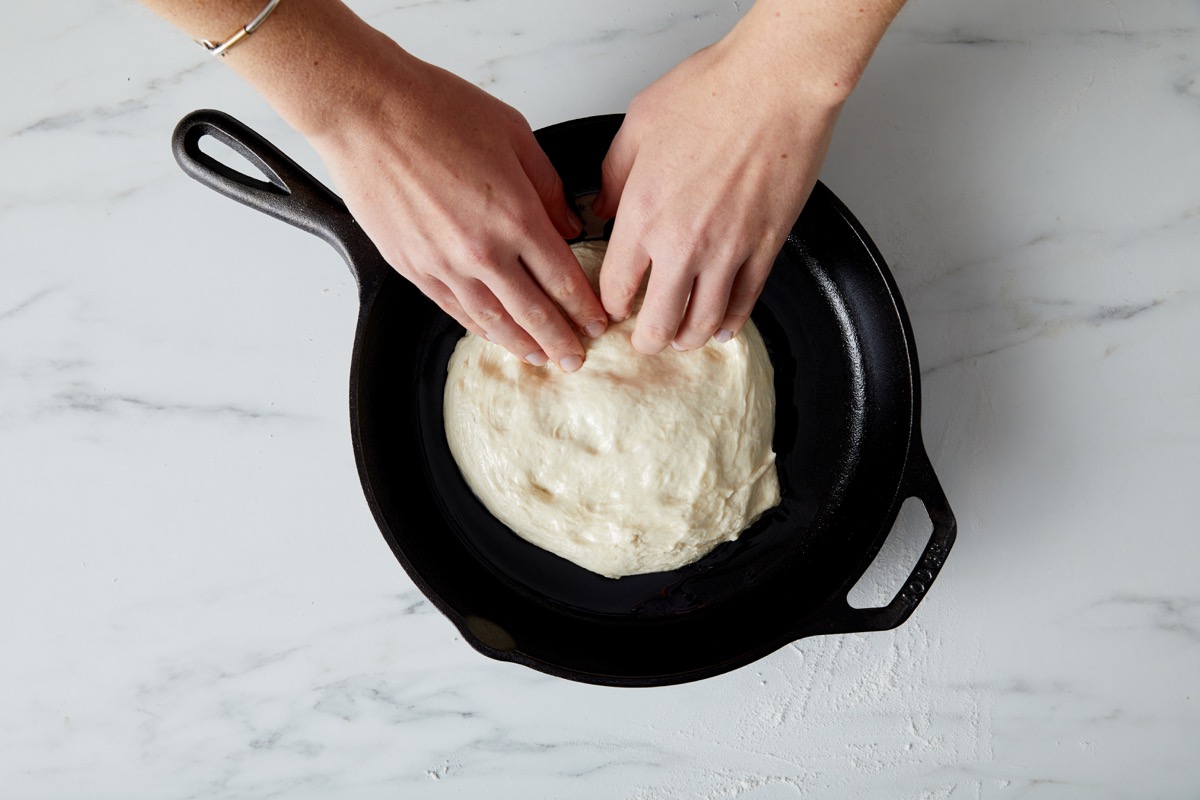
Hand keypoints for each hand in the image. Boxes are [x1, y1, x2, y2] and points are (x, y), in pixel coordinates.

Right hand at [307, 40, 606, 370]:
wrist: (365, 111)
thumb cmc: (434, 110)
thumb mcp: (513, 134)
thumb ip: (547, 186)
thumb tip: (568, 226)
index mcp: (515, 216)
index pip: (562, 278)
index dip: (584, 307)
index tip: (598, 323)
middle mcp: (482, 249)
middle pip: (533, 311)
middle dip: (561, 341)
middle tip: (576, 360)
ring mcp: (444, 264)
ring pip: (493, 320)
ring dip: (522, 344)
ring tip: (541, 358)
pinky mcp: (412, 267)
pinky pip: (455, 310)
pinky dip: (480, 329)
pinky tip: (495, 335)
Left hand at [593, 7, 847, 353]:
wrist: (777, 82)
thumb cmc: (711, 90)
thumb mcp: (638, 124)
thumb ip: (614, 174)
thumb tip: (602, 208)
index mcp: (642, 214)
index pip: (616, 288)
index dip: (611, 306)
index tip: (613, 307)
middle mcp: (682, 243)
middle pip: (658, 322)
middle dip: (646, 339)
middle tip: (643, 339)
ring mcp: (728, 250)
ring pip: (703, 323)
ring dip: (687, 339)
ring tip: (680, 338)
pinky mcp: (766, 246)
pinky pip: (745, 302)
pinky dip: (730, 323)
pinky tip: (721, 327)